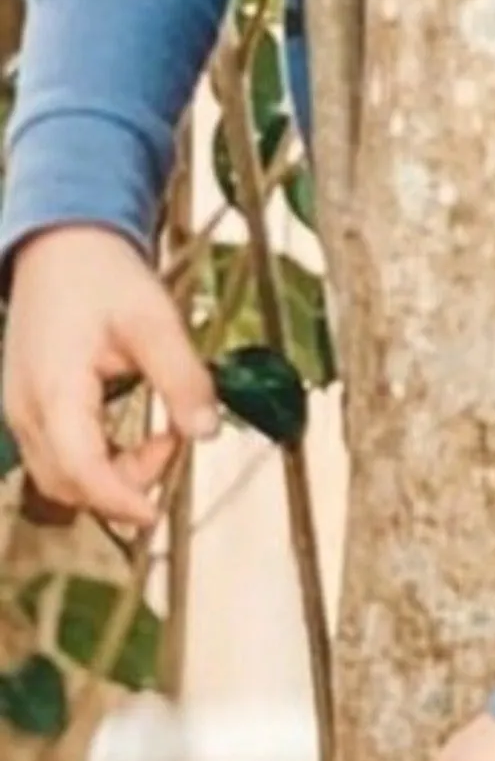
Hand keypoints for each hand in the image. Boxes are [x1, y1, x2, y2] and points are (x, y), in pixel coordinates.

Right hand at [3, 226, 218, 528]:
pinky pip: (58, 455)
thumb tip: (206, 432)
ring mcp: (21, 410)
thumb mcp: (155, 320)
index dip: (119, 498)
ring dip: (112, 474)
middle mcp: (26, 409)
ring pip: (60, 474)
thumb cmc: (103, 278)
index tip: (156, 513)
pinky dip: (98, 460)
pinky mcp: (29, 408)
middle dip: (124, 485)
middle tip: (174, 445)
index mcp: (53, 389)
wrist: (62, 247)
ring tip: (161, 436)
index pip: (80, 469)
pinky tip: (134, 433)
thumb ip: (182, 378)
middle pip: (67, 482)